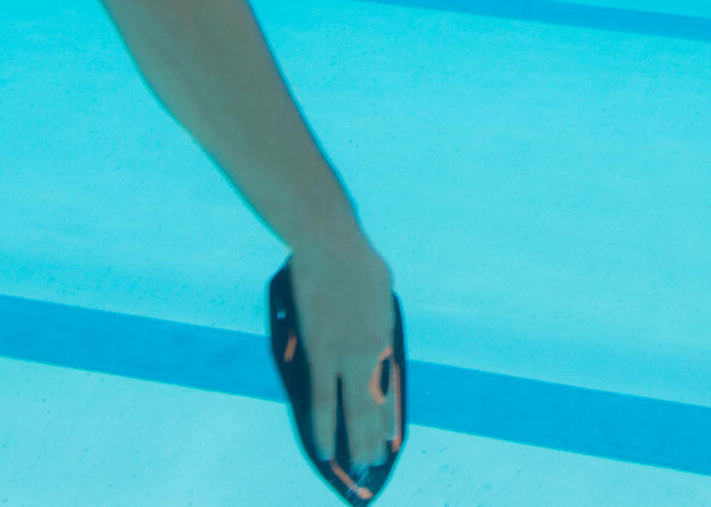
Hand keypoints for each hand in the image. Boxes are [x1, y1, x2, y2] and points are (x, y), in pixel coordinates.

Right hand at [288, 235, 400, 481]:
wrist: (332, 244)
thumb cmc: (357, 257)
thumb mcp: (383, 287)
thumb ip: (380, 311)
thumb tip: (376, 322)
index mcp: (387, 337)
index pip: (391, 388)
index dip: (390, 416)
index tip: (391, 439)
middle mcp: (372, 353)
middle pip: (375, 406)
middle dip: (374, 437)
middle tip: (374, 462)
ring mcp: (346, 356)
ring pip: (353, 411)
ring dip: (356, 441)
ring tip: (358, 465)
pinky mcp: (320, 353)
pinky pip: (323, 400)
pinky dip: (323, 428)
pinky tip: (325, 449)